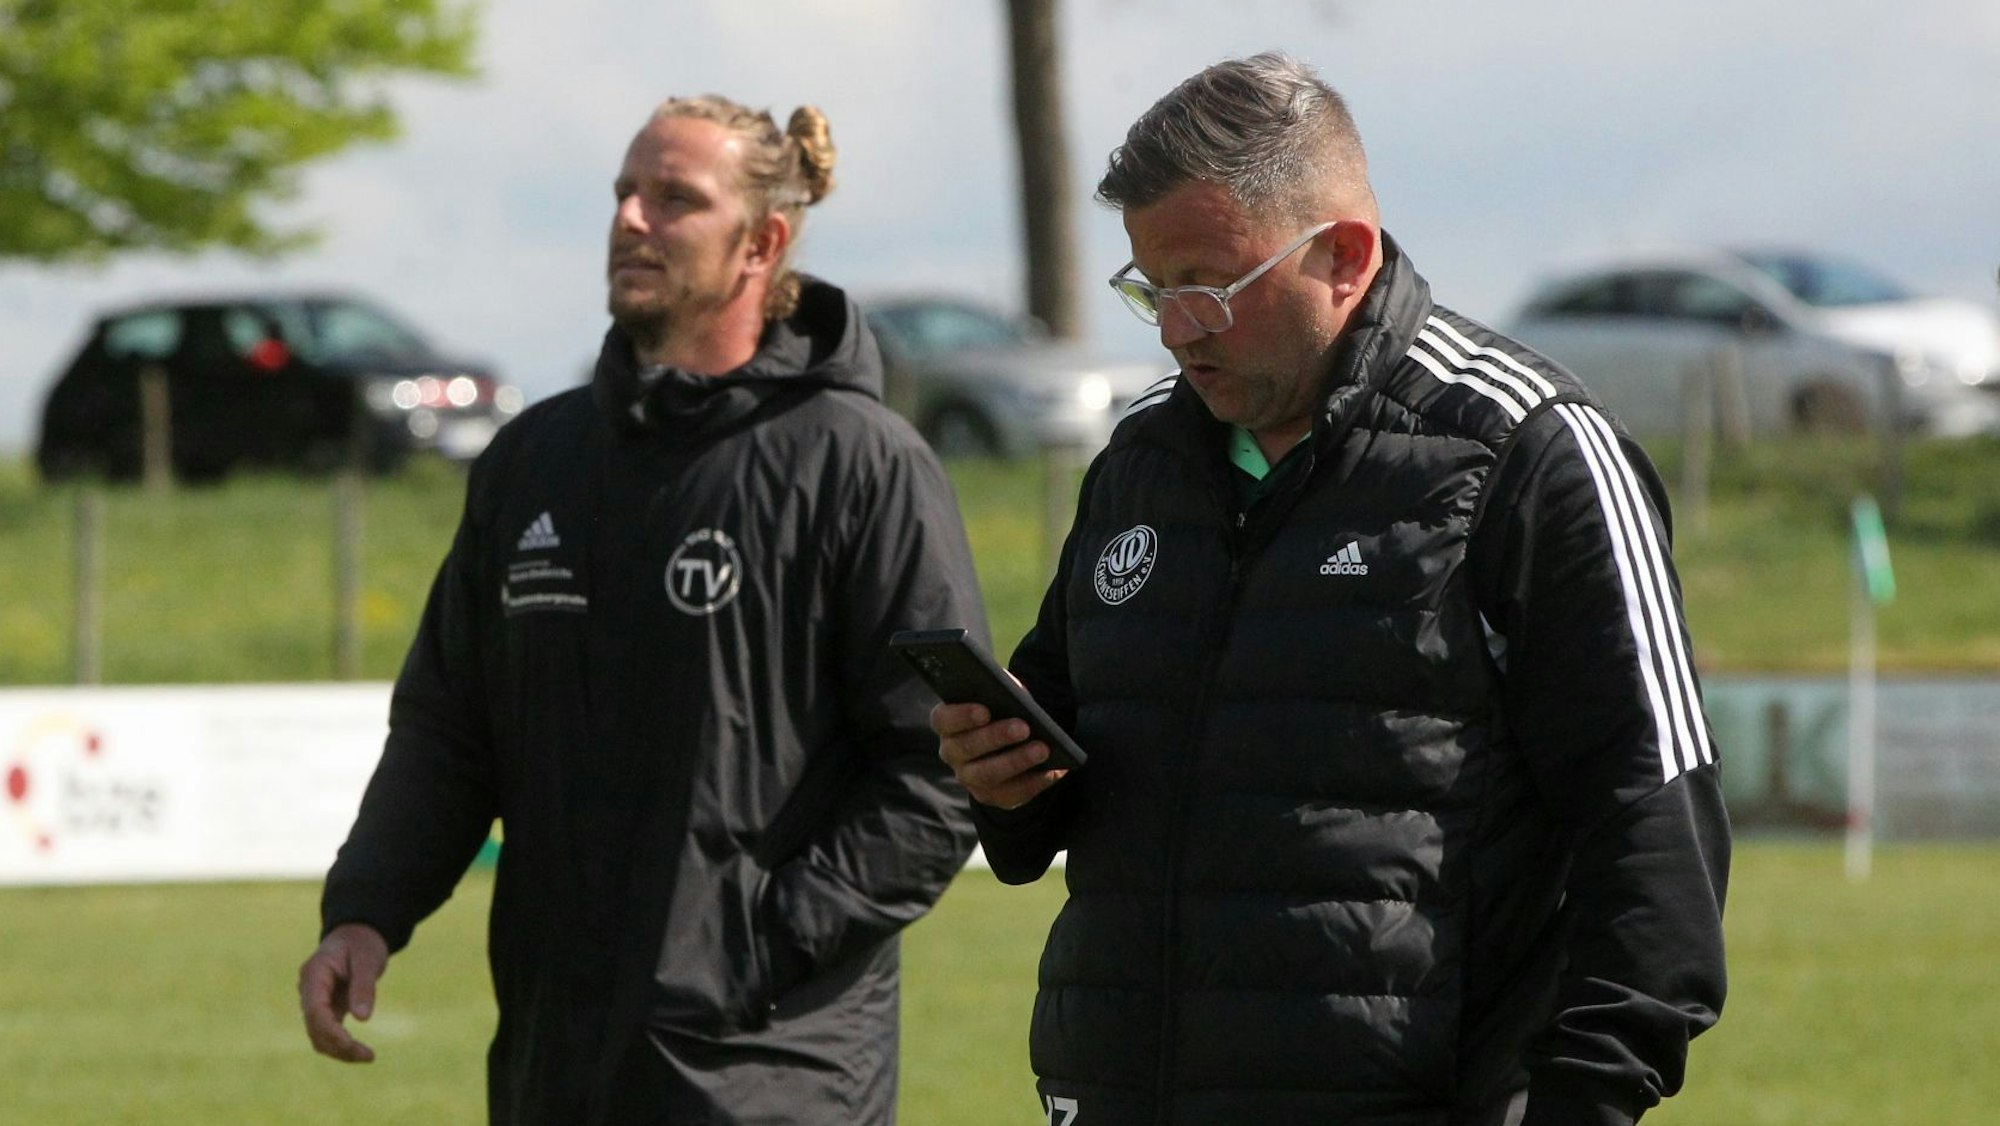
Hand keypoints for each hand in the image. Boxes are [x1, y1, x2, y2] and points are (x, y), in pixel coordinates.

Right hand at [298, 922, 389, 1062]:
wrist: (357, 935)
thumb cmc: (363, 943)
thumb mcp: (368, 959)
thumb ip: (364, 986)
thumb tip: (363, 1018)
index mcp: (314, 974)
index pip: (314, 1010)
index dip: (330, 1031)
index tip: (350, 1045)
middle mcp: (308, 990)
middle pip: (314, 1027)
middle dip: (338, 1046)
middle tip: (369, 1056)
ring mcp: (314, 1001)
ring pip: (318, 1035)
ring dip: (339, 1049)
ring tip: (368, 1056)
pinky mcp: (324, 1009)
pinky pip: (327, 1032)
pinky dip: (341, 1044)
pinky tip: (361, 1052)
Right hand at [931, 701, 1068, 810]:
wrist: (1012, 742)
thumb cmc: (1004, 711)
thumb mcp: (1002, 695)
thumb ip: (1003, 689)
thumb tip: (1015, 693)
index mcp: (948, 723)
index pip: (943, 719)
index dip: (961, 716)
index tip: (985, 711)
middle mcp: (951, 752)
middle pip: (966, 747)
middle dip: (996, 737)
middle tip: (1024, 727)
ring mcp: (968, 777)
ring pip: (987, 774)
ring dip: (1016, 761)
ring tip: (1043, 749)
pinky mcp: (989, 796)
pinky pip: (1009, 794)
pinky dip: (1033, 782)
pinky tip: (1051, 771)